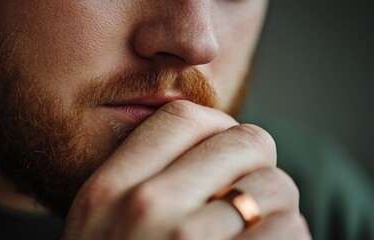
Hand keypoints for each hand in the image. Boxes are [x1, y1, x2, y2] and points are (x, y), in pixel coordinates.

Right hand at [62, 100, 310, 239]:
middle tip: (244, 197)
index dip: (219, 128)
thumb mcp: (101, 228)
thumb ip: (141, 180)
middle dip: (257, 165)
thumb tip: (215, 135)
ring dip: (276, 212)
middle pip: (244, 141)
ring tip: (248, 238)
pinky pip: (292, 232)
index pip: (182, 117)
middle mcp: (145, 209)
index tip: (226, 154)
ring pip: (278, 188)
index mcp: (107, 191)